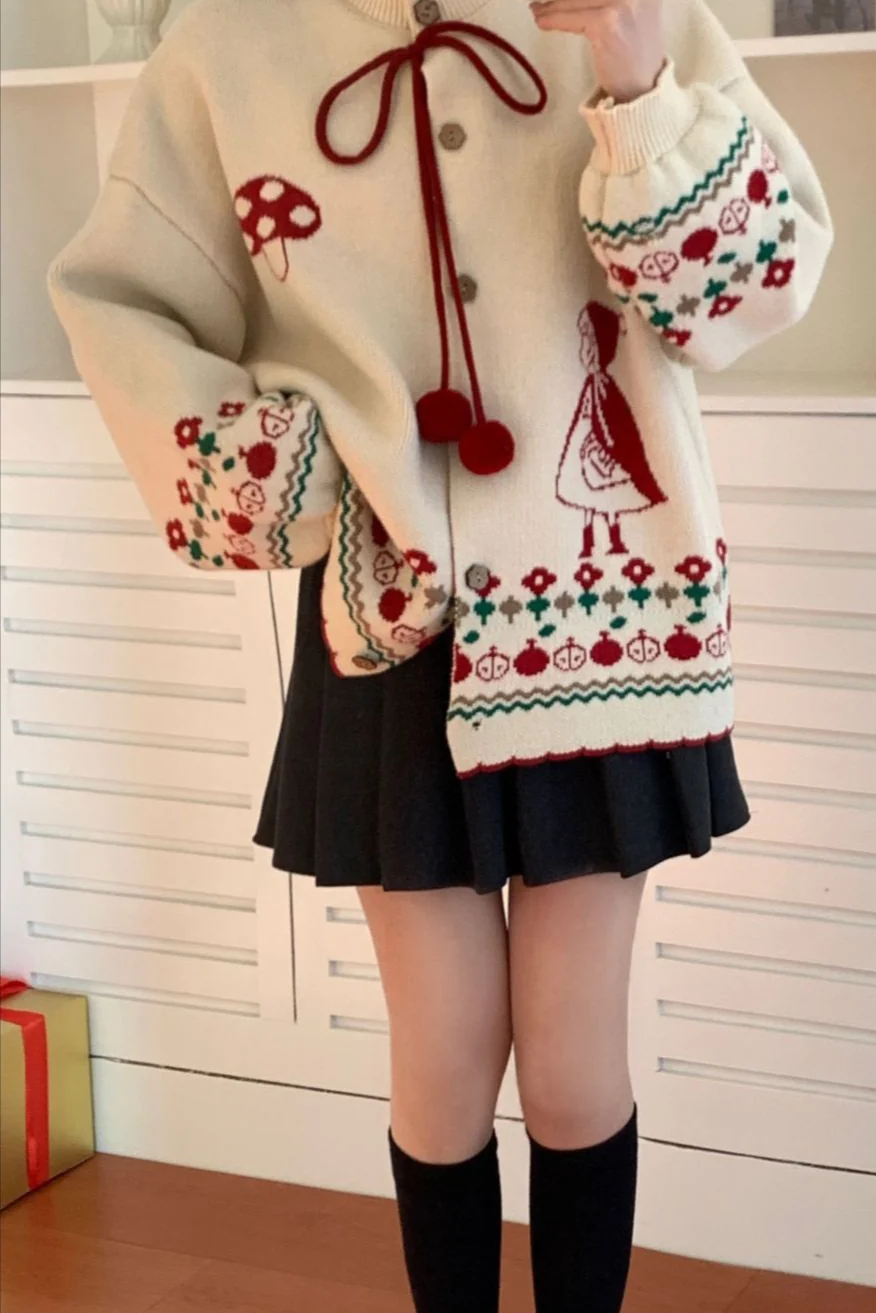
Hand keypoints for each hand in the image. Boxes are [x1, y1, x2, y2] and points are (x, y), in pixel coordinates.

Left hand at [529, 0, 664, 102]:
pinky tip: (542, 21)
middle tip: (540, 1)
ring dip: (551, 5)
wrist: (644, 86)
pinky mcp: (608, 23)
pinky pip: (571, 17)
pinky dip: (553, 19)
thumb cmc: (634, 49)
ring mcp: (623, 2)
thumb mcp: (629, 8)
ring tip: (537, 9)